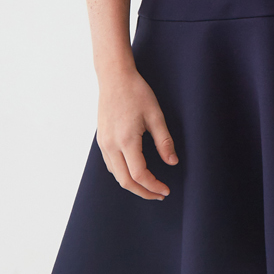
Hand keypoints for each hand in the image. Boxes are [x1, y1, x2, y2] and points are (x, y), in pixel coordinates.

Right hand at [96, 67, 177, 199]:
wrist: (114, 78)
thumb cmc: (136, 93)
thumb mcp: (156, 115)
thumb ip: (164, 141)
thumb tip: (172, 162)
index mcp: (126, 140)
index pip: (139, 175)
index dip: (153, 186)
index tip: (165, 190)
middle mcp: (111, 145)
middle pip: (125, 181)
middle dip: (143, 192)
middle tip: (159, 195)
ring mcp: (103, 143)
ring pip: (116, 175)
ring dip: (132, 184)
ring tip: (150, 185)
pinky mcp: (101, 140)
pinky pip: (111, 165)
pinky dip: (123, 174)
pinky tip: (135, 171)